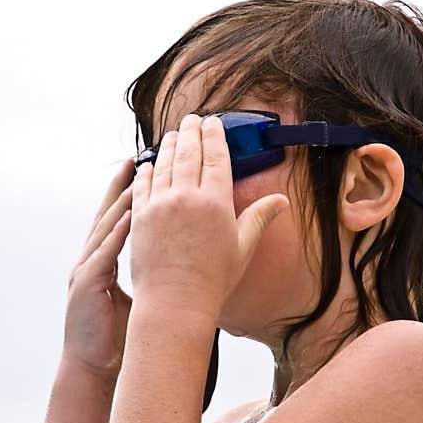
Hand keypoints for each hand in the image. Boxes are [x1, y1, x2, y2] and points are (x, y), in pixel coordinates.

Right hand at [63, 158, 134, 374]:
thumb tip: (175, 253)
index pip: (118, 218)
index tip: (146, 166)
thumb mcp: (136, 293)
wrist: (95, 366)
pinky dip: (114, 236)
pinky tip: (128, 219)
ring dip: (119, 203)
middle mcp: (91, 258)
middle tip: (137, 158)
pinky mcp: (85, 286)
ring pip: (103, 229)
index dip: (129, 192)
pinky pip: (101, 256)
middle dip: (121, 185)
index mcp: (103, 259)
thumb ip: (147, 268)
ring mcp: (85, 270)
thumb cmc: (118, 333)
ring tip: (137, 178)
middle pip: (106, 215)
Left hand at [130, 114, 288, 314]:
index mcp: (216, 202)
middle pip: (188, 152)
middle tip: (191, 120)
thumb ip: (259, 218)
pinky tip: (149, 163)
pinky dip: (146, 169)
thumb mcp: (242, 248)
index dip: (215, 135)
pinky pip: (142, 184)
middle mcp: (187, 197)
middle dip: (190, 131)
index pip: (217, 156)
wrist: (175, 302)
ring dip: (168, 145)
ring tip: (171, 134)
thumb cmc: (213, 280)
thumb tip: (282, 200)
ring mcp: (161, 204)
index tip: (213, 123)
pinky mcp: (141, 215)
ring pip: (164, 163)